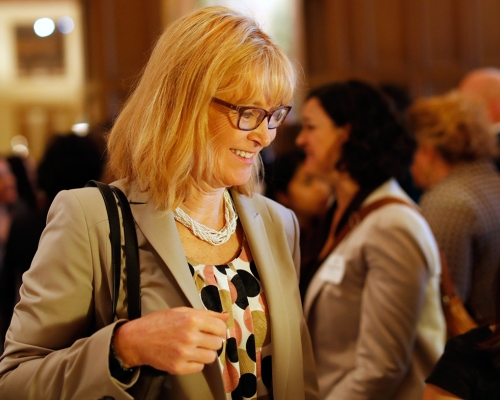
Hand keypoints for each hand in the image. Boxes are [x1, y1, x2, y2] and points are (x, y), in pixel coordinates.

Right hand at [113, 307, 228, 374]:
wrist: (137, 339)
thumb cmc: (160, 322)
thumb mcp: (182, 311)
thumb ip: (206, 314)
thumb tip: (226, 316)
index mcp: (192, 320)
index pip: (220, 328)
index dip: (219, 330)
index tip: (213, 331)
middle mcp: (189, 337)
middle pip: (217, 343)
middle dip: (212, 341)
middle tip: (202, 339)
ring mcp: (184, 354)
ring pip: (211, 357)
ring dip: (205, 353)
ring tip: (195, 347)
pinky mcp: (178, 367)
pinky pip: (199, 367)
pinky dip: (196, 363)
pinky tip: (187, 355)